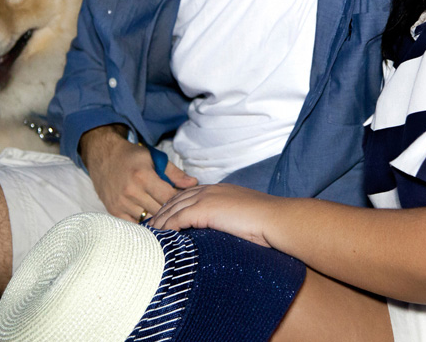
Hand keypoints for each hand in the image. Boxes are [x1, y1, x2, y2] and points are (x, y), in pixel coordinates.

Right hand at [79, 125, 196, 221]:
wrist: (103, 156)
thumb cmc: (131, 156)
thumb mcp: (154, 158)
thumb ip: (174, 173)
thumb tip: (193, 183)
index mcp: (143, 176)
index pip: (169, 197)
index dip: (179, 199)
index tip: (183, 199)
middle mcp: (131, 192)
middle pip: (160, 210)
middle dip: (170, 209)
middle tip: (176, 208)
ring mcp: (121, 203)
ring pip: (148, 219)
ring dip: (157, 217)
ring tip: (164, 213)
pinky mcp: (114, 211)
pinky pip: (133, 225)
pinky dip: (143, 223)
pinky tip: (149, 218)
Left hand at [150, 183, 282, 246]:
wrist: (274, 218)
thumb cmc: (265, 223)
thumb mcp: (242, 216)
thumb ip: (227, 219)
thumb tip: (222, 232)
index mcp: (218, 190)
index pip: (188, 195)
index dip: (174, 206)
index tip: (165, 218)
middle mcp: (209, 190)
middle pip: (176, 199)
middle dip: (162, 212)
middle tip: (150, 226)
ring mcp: (206, 198)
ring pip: (173, 208)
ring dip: (160, 221)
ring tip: (150, 234)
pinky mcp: (204, 209)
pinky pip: (178, 218)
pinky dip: (166, 227)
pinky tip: (160, 236)